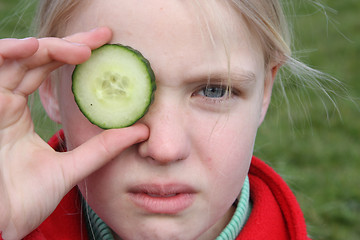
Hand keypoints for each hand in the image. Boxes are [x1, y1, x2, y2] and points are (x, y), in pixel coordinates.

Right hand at [0, 27, 148, 238]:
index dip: (74, 55)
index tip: (105, 45)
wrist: (0, 226)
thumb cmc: (24, 200)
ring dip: (47, 47)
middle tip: (103, 37)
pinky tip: (35, 48)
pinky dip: (10, 53)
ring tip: (81, 49)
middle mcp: (5, 102)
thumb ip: (102, 148)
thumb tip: (141, 131)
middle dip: (70, 44)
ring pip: (16, 58)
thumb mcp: (71, 167)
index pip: (48, 71)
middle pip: (36, 58)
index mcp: (20, 113)